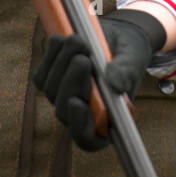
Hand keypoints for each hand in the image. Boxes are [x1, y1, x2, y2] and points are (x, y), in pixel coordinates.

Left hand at [31, 8, 166, 151]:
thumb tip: (115, 85)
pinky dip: (52, 54)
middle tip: (84, 60)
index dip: (79, 125)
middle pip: (64, 111)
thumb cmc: (129, 56)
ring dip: (62, 63)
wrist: (116, 38)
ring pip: (50, 89)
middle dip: (71, 83)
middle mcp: (80, 114)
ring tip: (80, 41)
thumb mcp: (133, 61)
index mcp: (105, 120)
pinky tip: (65, 40)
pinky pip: (42, 72)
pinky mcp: (49, 80)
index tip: (78, 103)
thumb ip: (125, 72)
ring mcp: (62, 98)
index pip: (87, 139)